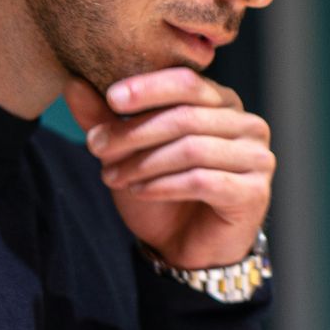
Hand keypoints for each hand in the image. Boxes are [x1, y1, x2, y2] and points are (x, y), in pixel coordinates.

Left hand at [64, 69, 273, 269]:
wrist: (186, 247)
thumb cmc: (162, 192)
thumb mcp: (127, 152)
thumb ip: (105, 119)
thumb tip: (73, 83)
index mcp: (222, 103)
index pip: (188, 82)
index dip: (149, 88)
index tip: (111, 98)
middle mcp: (247, 124)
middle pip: (185, 116)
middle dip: (134, 132)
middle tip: (96, 148)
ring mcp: (257, 158)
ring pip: (191, 148)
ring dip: (144, 163)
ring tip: (112, 177)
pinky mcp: (253, 192)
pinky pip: (203, 181)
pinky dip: (164, 185)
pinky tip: (140, 192)